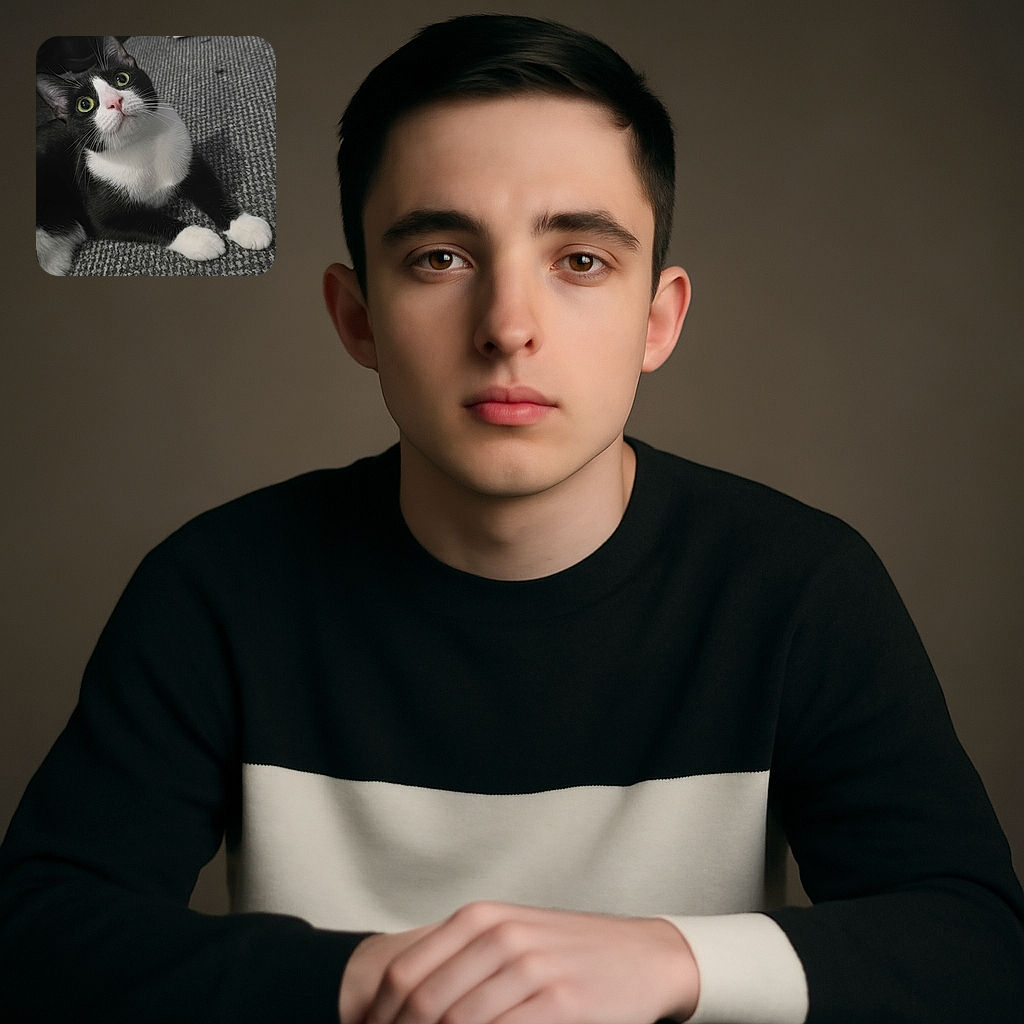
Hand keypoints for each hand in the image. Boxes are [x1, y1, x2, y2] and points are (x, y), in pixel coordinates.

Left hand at [338, 901, 698, 1023]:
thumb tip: (401, 1006)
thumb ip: (459, 961)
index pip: (404, 972)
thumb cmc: (570, 954)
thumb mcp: (510, 938)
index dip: (378, 1016)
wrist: (644, 957)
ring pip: (456, 1023)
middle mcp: (500, 935)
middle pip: (422, 1003)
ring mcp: (531, 968)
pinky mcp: (560, 1003)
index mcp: (480, 918)